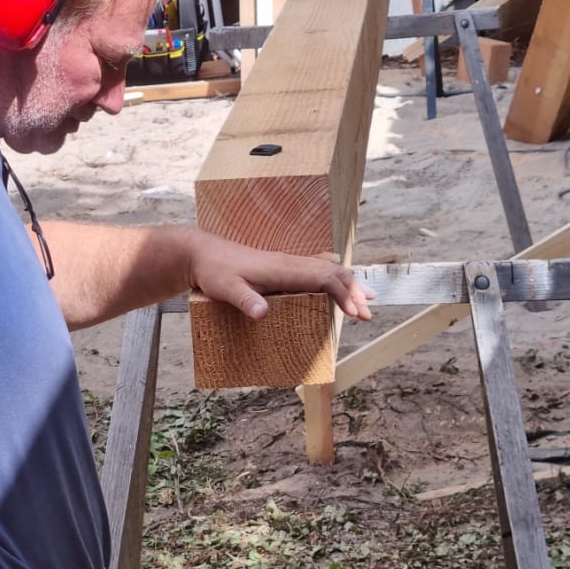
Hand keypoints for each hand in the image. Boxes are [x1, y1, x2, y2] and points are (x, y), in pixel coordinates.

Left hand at [188, 232, 372, 323]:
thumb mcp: (225, 289)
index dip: (343, 294)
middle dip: (354, 292)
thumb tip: (263, 314)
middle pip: (333, 272)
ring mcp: (287, 264)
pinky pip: (317, 270)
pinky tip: (340, 285)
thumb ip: (244, 301)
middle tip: (368, 314)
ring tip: (366, 300)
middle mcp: (290, 263)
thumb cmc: (214, 271)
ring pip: (328, 270)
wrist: (201, 253)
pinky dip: (334, 279)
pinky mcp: (282, 267)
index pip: (324, 277)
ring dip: (348, 284)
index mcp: (283, 268)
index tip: (355, 312)